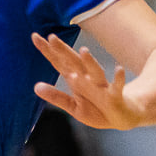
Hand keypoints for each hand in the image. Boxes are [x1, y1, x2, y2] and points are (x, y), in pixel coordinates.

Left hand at [31, 33, 145, 130]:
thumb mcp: (73, 106)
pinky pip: (117, 87)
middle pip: (74, 62)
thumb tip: (36, 87)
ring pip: (96, 72)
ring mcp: (102, 86)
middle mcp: (88, 78)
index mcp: (77, 79)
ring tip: (84, 51)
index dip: (47, 50)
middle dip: (64, 50)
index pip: (59, 62)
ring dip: (90, 61)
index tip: (34, 37)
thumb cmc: (97, 110)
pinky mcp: (115, 96)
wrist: (121, 118)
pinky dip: (119, 79)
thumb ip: (56, 97)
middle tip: (52, 38)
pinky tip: (119, 69)